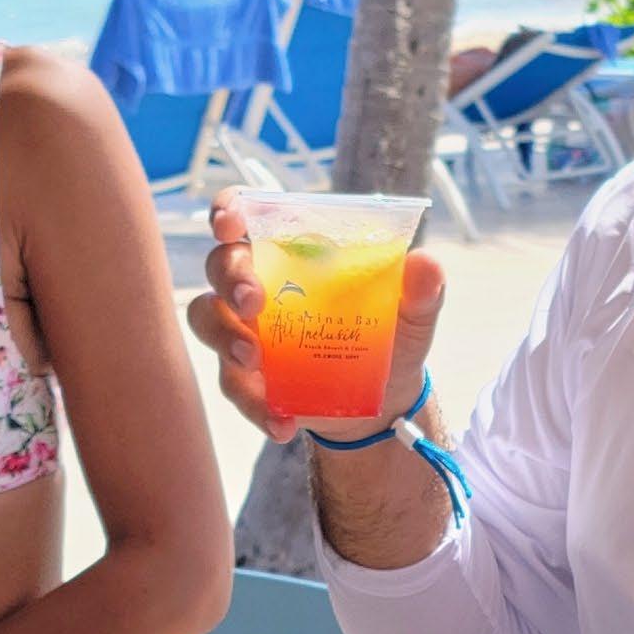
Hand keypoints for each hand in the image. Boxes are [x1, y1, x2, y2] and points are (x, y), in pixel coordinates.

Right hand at [188, 199, 446, 441]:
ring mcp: (245, 331)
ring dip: (225, 338)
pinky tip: (283, 423)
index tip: (231, 224)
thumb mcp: (412, 315)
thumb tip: (426, 265)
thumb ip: (420, 290)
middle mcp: (258, 285)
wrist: (383, 401)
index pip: (246, 214)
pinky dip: (255, 406)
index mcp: (292, 252)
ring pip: (207, 321)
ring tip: (255, 359)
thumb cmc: (388, 337)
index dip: (229, 210)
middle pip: (220, 266)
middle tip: (255, 303)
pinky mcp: (247, 378)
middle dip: (231, 279)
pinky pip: (233, 387)